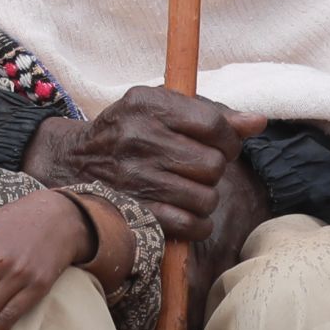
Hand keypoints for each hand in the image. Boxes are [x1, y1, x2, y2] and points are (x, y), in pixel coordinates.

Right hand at [32, 88, 266, 264]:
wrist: (72, 163)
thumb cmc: (128, 131)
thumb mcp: (160, 108)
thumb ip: (211, 113)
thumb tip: (258, 123)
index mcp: (148, 105)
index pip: (213, 124)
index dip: (228, 140)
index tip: (222, 146)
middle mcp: (139, 138)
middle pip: (213, 164)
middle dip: (213, 170)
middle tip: (197, 169)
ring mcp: (135, 178)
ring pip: (206, 197)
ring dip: (205, 198)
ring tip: (188, 190)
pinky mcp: (134, 211)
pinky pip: (191, 224)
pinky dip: (197, 224)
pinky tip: (187, 214)